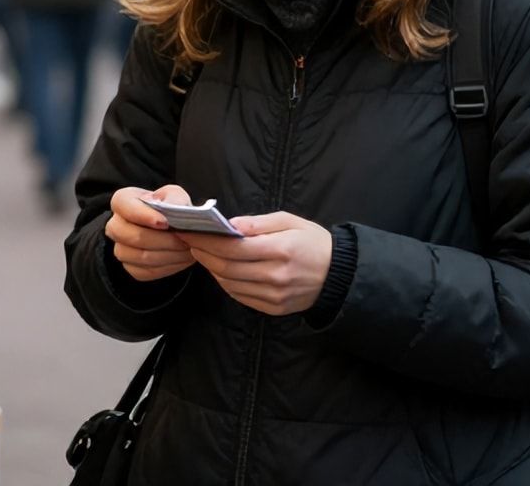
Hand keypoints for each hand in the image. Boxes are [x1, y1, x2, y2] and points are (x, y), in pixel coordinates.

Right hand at [105, 185, 195, 281]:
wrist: (174, 229)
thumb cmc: (170, 207)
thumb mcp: (175, 195)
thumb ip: (173, 197)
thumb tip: (171, 206)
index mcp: (122, 201)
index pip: (123, 206)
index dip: (144, 215)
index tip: (165, 223)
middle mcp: (115, 225)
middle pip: (133, 236)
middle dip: (162, 239)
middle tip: (183, 238)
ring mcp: (120, 248)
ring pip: (140, 256)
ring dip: (168, 254)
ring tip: (186, 248)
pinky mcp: (130, 267)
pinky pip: (146, 271)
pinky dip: (167, 267)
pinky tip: (180, 259)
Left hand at [184, 211, 331, 316]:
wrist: (339, 275)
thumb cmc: (313, 242)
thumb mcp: (290, 221)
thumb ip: (259, 224)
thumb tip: (230, 225)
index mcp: (280, 250)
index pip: (233, 248)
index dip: (207, 241)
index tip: (190, 232)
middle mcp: (275, 276)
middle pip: (226, 268)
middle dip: (203, 254)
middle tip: (190, 242)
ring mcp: (274, 296)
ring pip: (230, 284)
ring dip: (212, 269)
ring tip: (203, 254)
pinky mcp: (273, 308)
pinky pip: (240, 296)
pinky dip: (226, 283)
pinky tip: (221, 270)